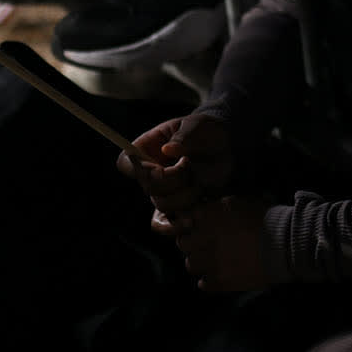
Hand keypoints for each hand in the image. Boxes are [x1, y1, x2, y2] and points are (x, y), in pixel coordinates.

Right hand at [115, 111, 232, 215]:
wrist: (226, 148)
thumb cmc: (206, 132)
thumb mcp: (198, 126)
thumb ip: (185, 136)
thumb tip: (168, 149)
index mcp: (146, 148)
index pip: (126, 163)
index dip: (139, 170)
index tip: (163, 168)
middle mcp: (149, 172)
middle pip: (148, 187)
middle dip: (175, 180)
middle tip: (191, 165)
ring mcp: (162, 191)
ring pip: (163, 205)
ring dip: (187, 195)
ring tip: (201, 181)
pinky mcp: (176, 206)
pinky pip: (166, 224)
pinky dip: (178, 224)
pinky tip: (193, 220)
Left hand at [167, 196, 270, 291]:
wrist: (284, 243)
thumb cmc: (265, 218)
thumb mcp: (238, 202)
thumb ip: (216, 206)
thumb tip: (202, 208)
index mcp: (208, 216)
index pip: (184, 220)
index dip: (191, 224)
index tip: (198, 226)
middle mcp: (204, 238)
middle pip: (183, 243)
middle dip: (192, 243)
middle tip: (205, 244)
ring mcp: (210, 261)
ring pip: (190, 264)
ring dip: (200, 262)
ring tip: (214, 260)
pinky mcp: (220, 281)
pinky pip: (203, 283)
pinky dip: (209, 280)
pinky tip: (220, 274)